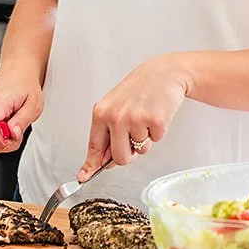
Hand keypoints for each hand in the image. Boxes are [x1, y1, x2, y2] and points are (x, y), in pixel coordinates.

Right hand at [0, 71, 43, 152]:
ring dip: (1, 138)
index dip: (1, 141)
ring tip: (12, 124)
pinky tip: (4, 123)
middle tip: (18, 131)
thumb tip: (13, 134)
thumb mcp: (33, 105)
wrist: (17, 76)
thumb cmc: (25, 89)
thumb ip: (22, 121)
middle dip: (5, 141)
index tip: (14, 139)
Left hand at [78, 55, 189, 181]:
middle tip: (134, 138)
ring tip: (146, 117)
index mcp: (102, 112)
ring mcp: (136, 119)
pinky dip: (158, 131)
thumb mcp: (116, 106)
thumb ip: (108, 132)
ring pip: (140, 150)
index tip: (84, 176)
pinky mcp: (155, 120)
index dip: (91, 165)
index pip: (95, 146)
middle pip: (119, 158)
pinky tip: (156, 114)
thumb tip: (104, 161)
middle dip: (128, 155)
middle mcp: (116, 116)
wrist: (165, 73)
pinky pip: (156, 140)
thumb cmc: (140, 88)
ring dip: (146, 139)